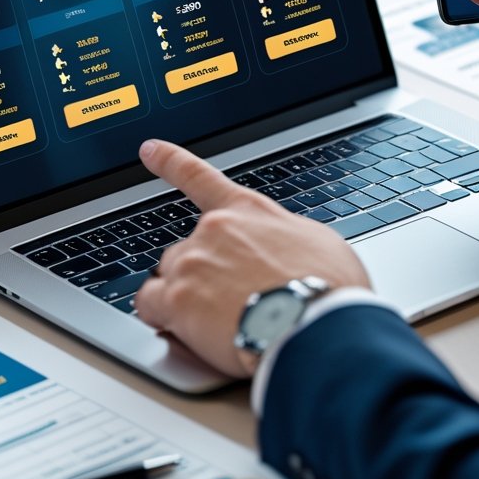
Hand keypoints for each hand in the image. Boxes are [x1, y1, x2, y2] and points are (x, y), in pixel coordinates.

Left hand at [134, 139, 369, 377]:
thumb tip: (278, 249)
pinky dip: (161, 318)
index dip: (169, 160)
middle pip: (187, 249)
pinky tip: (185, 329)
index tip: (149, 149)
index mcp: (247, 210)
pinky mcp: (177, 300)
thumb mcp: (318, 243)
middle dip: (202, 275)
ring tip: (221, 323)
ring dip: (185, 298)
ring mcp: (192, 263)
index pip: (199, 177)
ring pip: (168, 278)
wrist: (317, 324)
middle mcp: (214, 229)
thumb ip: (282, 237)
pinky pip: (149, 306)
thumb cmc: (328, 289)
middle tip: (234, 303)